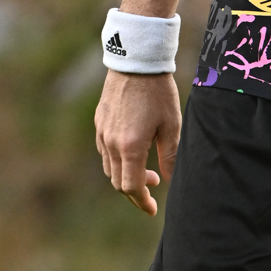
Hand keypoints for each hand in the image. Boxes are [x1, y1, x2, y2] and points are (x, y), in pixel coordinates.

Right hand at [95, 71, 182, 214]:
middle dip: (134, 193)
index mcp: (130, 146)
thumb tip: (170, 180)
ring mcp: (102, 132)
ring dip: (125, 176)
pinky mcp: (100, 122)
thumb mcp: (171, 125)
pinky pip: (105, 151)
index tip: (152, 209)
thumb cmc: (158, 92)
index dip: (141, 202)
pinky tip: (133, 154)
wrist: (136, 61)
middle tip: (153, 190)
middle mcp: (111, 142)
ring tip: (147, 172)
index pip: (130, 187)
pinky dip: (117, 161)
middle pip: (117, 181)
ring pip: (109, 168)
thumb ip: (170, 156)